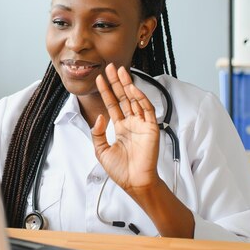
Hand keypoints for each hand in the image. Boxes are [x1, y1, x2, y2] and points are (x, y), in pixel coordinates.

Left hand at [91, 64, 160, 193]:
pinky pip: (147, 110)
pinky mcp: (152, 128)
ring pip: (135, 100)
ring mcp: (142, 124)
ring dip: (128, 85)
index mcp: (120, 128)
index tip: (99, 79)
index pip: (112, 105)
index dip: (106, 92)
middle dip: (117, 82)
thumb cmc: (120, 170)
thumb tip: (100, 116)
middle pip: (123, 98)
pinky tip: (132, 88)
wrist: (134, 183)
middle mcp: (132, 123)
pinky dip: (140, 98)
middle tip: (110, 67)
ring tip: (120, 71)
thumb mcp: (101, 151)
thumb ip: (97, 133)